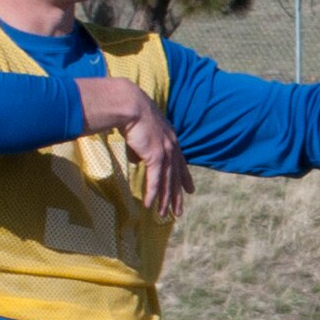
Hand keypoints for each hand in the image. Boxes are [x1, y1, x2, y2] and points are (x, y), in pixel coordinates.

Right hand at [118, 84, 192, 218]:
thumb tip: (136, 161)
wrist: (129, 104)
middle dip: (177, 195)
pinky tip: (151, 205)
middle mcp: (171, 146)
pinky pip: (155, 180)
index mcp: (170, 139)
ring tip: (165, 215)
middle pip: (176, 176)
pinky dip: (154, 194)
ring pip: (167, 182)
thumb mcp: (139, 132)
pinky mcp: (155, 156)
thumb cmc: (130, 113)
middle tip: (179, 211)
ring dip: (165, 200)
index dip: (184, 178)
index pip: (180, 163)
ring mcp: (165, 152)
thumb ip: (140, 148)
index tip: (189, 190)